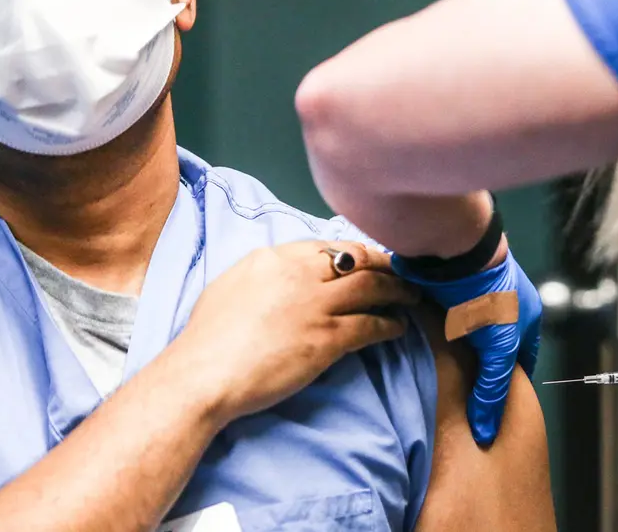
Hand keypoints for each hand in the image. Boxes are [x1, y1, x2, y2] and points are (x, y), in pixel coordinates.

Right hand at [178, 241, 419, 425]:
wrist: (205, 373)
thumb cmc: (208, 338)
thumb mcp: (231, 286)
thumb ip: (263, 275)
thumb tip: (281, 276)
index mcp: (273, 258)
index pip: (324, 245)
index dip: (353, 252)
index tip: (366, 258)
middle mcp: (299, 274)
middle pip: (356, 259)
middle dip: (384, 264)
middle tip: (400, 272)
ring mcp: (316, 304)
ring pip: (371, 287)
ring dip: (397, 290)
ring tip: (411, 296)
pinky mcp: (328, 337)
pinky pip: (371, 324)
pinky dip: (390, 324)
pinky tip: (398, 327)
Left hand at [392, 246, 541, 445]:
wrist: (453, 248)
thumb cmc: (487, 295)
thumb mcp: (499, 347)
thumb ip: (493, 388)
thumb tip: (484, 431)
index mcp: (527, 314)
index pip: (524, 358)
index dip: (512, 383)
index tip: (496, 407)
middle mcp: (504, 303)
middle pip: (495, 345)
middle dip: (482, 368)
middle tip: (466, 396)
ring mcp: (475, 293)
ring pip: (468, 332)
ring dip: (457, 350)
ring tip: (442, 377)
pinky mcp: (448, 287)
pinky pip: (443, 318)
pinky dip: (437, 333)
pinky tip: (425, 349)